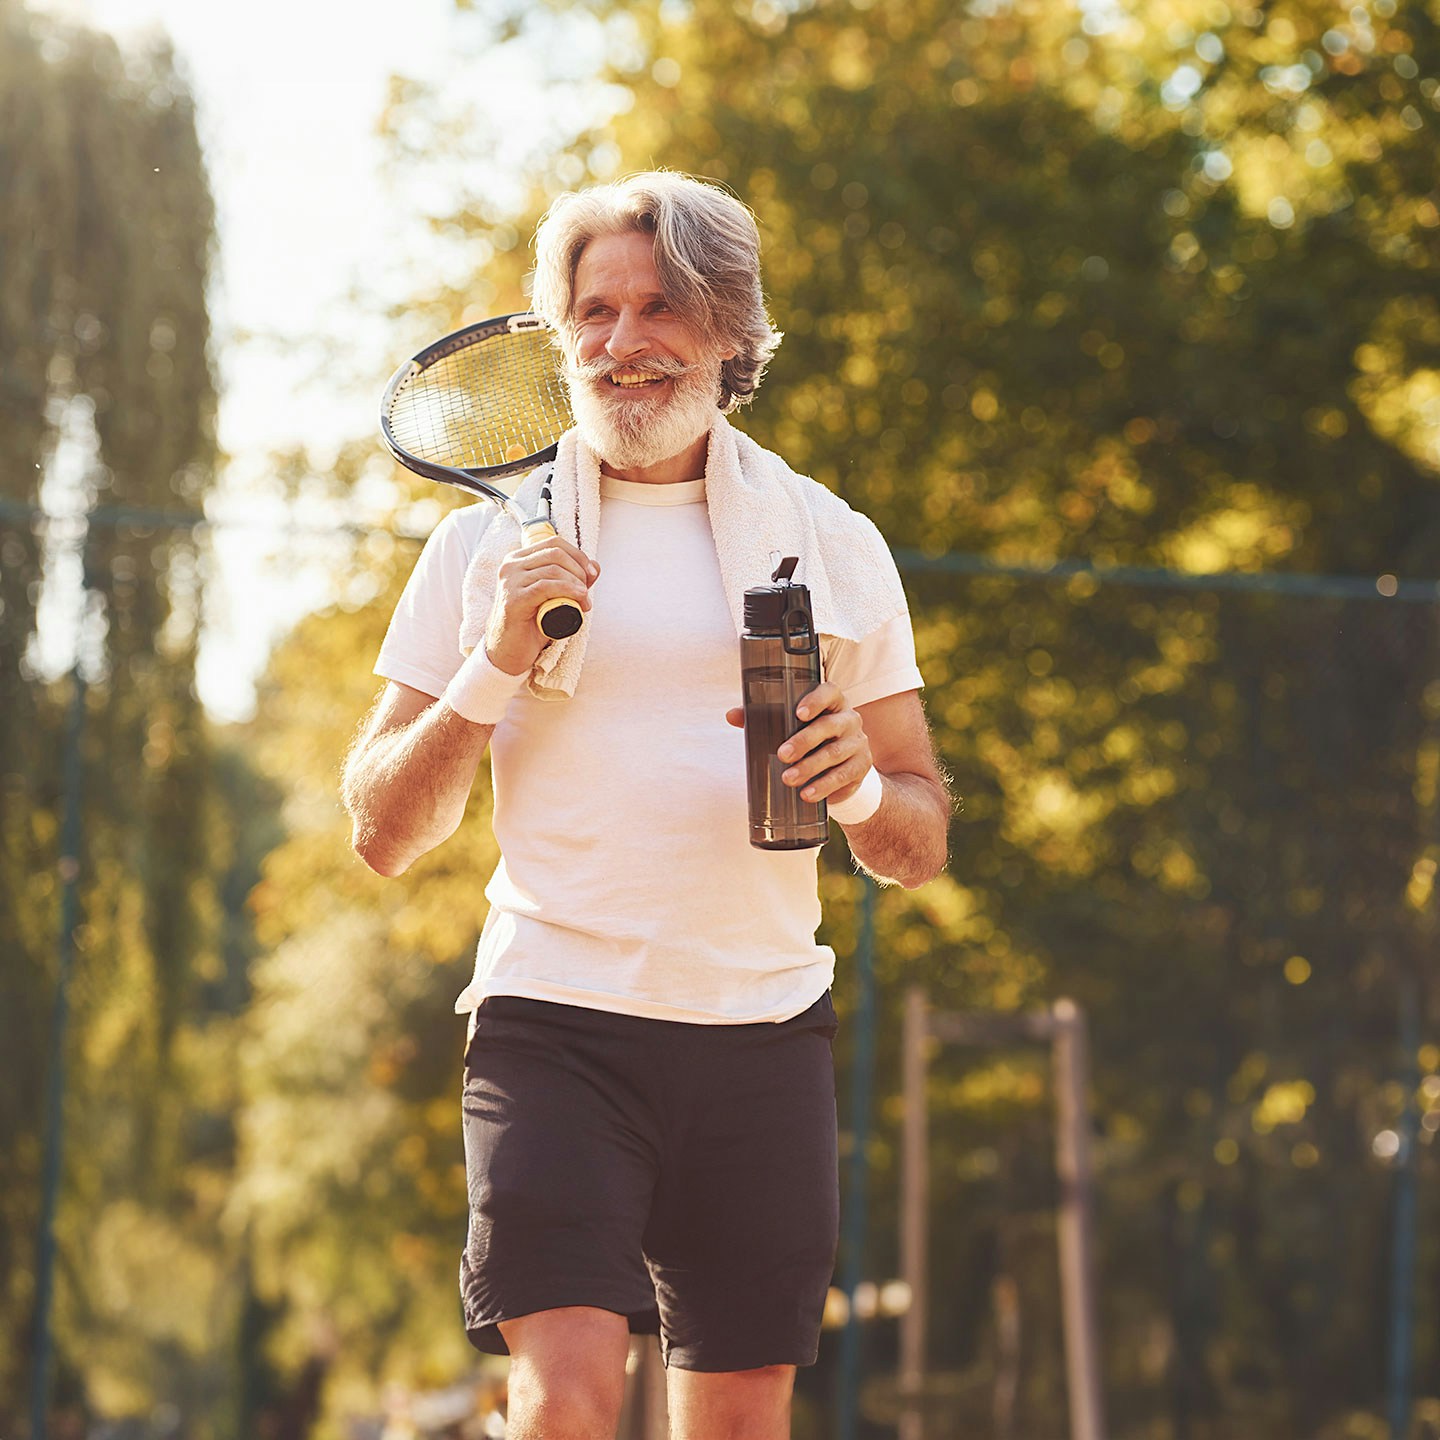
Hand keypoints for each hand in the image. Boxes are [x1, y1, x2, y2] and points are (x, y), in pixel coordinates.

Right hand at [485, 533, 597, 675]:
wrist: (510, 651)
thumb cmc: (532, 624)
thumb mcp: (555, 597)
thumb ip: (573, 581)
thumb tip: (596, 566)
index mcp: (518, 560)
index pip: (553, 543)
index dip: (578, 555)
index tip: (591, 574)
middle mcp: (510, 566)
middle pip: (555, 554)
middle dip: (579, 570)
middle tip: (588, 593)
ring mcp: (510, 582)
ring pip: (553, 570)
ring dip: (577, 585)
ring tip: (585, 603)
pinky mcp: (513, 599)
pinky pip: (545, 587)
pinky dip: (567, 590)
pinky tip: (580, 598)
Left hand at [724, 680, 872, 803]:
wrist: (842, 768)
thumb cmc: (811, 738)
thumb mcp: (790, 726)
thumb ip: (762, 717)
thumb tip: (732, 715)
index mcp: (832, 702)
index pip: (830, 692)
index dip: (816, 700)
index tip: (798, 713)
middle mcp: (849, 719)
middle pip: (829, 726)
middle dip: (804, 741)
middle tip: (782, 755)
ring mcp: (858, 742)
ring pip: (835, 753)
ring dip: (810, 767)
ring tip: (788, 779)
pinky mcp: (861, 766)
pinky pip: (844, 775)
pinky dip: (824, 786)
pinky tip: (807, 794)